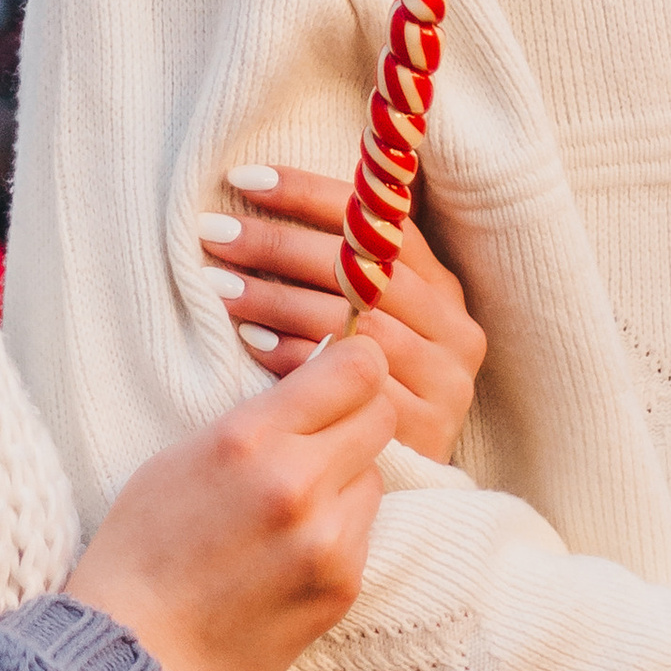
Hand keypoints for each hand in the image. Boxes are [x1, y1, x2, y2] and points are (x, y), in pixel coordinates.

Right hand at [66, 335, 399, 670]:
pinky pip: (364, 532)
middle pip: (381, 415)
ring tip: (294, 505)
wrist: (135, 652)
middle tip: (324, 433)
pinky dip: (339, 530)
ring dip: (347, 478)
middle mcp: (297, 483)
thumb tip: (320, 381)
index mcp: (251, 438)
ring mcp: (327, 541)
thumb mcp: (185, 454)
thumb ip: (260, 418)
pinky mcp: (342, 587)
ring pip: (375, 475)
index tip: (344, 371)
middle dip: (357, 415)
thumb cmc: (143, 548)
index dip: (357, 362)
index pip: (356, 368)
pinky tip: (291, 551)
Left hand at [198, 163, 487, 460]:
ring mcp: (448, 383)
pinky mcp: (428, 432)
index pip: (380, 220)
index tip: (243, 180)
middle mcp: (457, 331)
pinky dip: (296, 357)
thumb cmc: (356, 393)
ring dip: (276, 297)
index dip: (309, 193)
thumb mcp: (362, 325)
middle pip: (360, 268)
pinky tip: (249, 341)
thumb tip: (263, 193)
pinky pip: (348, 383)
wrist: (387, 490)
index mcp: (443, 289)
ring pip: (351, 320)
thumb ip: (343, 271)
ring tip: (217, 282)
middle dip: (277, 243)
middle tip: (214, 232)